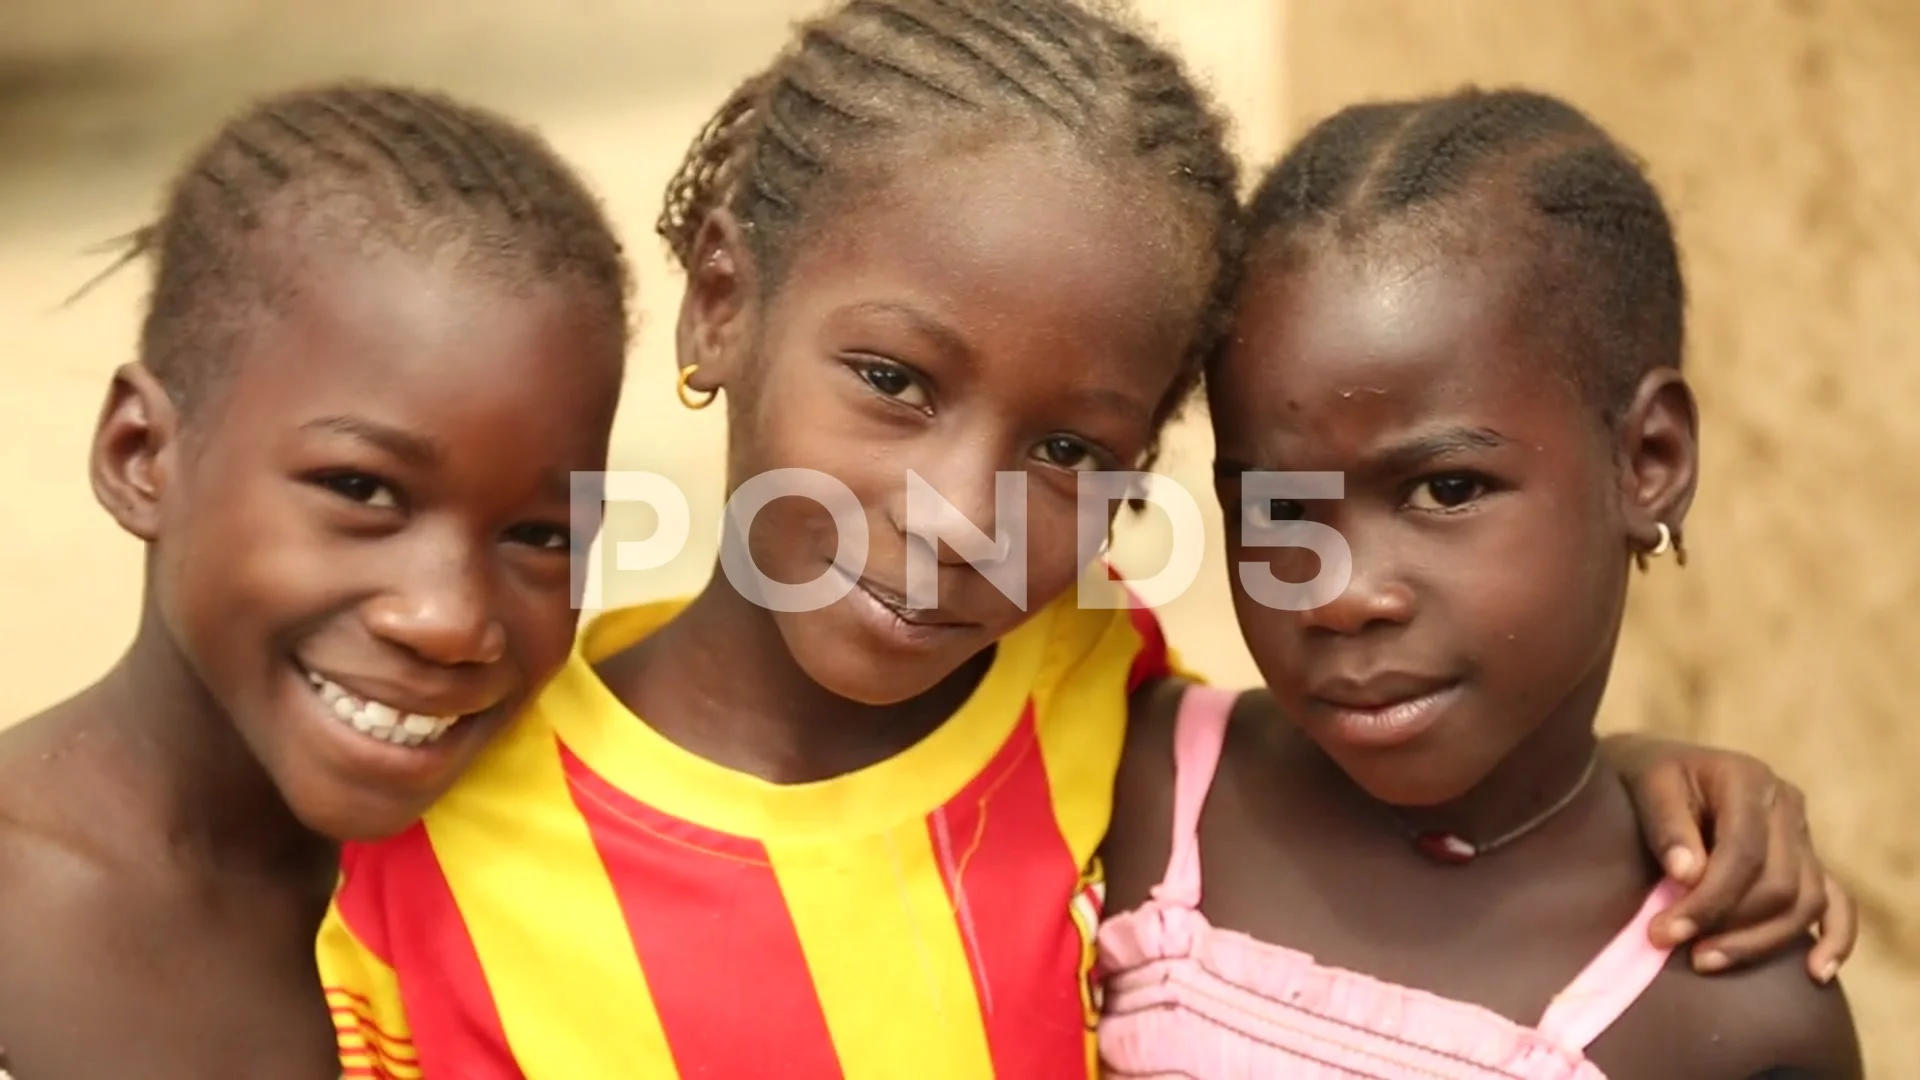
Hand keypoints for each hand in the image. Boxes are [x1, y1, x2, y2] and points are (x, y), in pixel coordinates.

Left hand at [1604, 733, 1855, 983]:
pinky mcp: (1810, 861)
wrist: (1662, 768)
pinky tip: (1815, 973)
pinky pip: (1838, 903)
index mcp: (1748, 778)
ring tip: (1706, 961)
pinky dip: (1835, 939)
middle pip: (1779, 884)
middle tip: (1672, 943)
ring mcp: (1804, 835)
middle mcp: (1786, 805)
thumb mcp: (1646, 785)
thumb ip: (1667, 826)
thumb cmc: (1649, 777)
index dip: (1708, 899)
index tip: (1664, 931)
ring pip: (1806, 902)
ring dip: (1760, 942)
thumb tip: (1687, 874)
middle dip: (1727, 923)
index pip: (1743, 852)